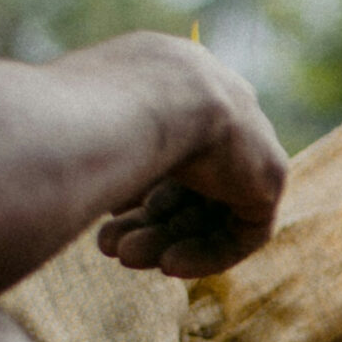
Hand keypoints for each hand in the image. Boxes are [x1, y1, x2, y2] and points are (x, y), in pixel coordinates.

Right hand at [94, 36, 287, 278]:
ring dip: (166, 239)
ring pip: (209, 208)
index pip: (162, 145)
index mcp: (174, 75)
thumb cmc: (89, 101)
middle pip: (187, 181)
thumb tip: (71, 174)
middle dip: (146, 219)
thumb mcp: (82, 116)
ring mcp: (250, 137)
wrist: (147, 95)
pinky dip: (206, 252)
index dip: (132, 184)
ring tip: (124, 257)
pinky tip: (169, 266)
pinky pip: (242, 229)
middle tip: (109, 247)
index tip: (104, 208)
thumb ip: (93, 140)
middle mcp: (217, 100)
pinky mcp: (270, 176)